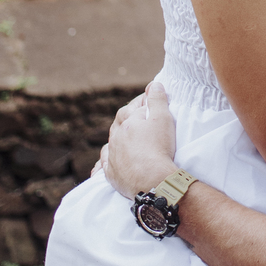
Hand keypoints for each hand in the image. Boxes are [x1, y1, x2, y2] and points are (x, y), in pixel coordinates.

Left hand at [100, 83, 179, 199]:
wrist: (152, 180)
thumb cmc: (159, 147)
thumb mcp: (163, 118)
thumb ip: (157, 100)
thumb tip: (154, 84)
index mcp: (127, 122)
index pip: (132, 107)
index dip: (142, 103)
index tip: (151, 102)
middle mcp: (116, 138)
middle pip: (119, 124)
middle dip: (128, 120)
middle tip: (139, 119)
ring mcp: (112, 156)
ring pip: (110, 144)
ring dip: (117, 140)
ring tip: (124, 140)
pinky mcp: (112, 174)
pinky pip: (104, 166)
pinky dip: (103, 164)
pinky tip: (102, 166)